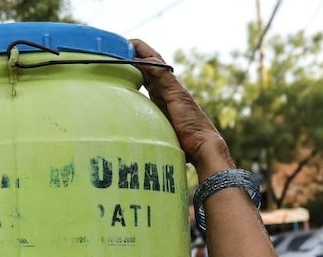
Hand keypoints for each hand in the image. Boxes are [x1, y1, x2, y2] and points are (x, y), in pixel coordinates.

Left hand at [131, 40, 232, 175]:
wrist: (202, 146)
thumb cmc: (184, 143)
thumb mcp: (160, 130)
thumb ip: (149, 125)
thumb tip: (132, 135)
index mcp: (164, 96)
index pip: (147, 74)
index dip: (135, 65)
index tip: (120, 59)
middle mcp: (169, 89)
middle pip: (151, 65)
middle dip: (137, 54)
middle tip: (122, 45)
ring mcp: (174, 90)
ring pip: (156, 65)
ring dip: (143, 53)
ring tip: (129, 43)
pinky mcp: (177, 94)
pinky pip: (164, 75)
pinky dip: (153, 67)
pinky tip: (142, 60)